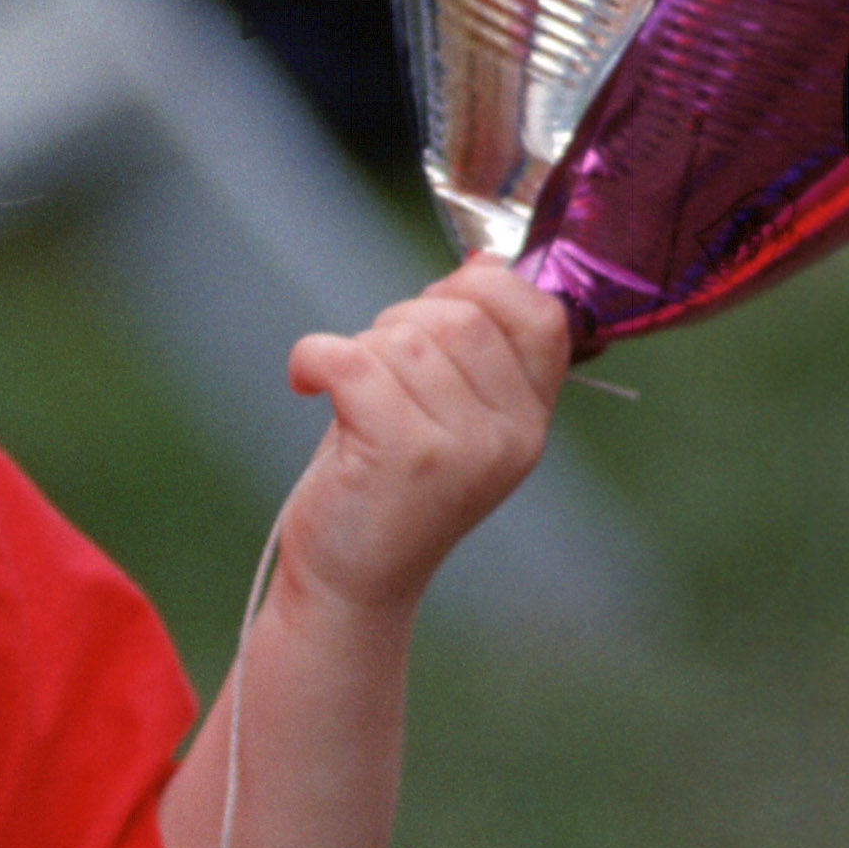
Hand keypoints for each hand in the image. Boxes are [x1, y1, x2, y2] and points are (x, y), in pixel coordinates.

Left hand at [281, 257, 570, 619]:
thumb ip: (472, 348)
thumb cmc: (388, 483)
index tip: (434, 311)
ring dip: (360, 347)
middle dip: (403, 320)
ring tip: (349, 391)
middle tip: (374, 366)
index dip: (484, 289)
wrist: (351, 581)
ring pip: (404, 338)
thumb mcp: (450, 413)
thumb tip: (483, 265)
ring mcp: (461, 449)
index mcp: (531, 420)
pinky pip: (354, 361)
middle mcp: (509, 435)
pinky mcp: (401, 456)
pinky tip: (305, 382)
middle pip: (462, 316)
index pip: (543, 315)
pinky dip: (314, 357)